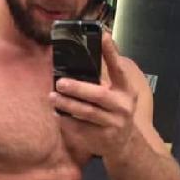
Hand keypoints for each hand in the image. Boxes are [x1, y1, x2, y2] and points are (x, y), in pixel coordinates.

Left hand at [50, 32, 137, 159]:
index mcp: (126, 91)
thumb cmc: (115, 112)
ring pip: (87, 113)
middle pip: (99, 95)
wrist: (123, 144)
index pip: (118, 69)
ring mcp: (113, 124)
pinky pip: (81, 128)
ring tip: (53, 97)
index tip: (102, 35)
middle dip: (78, 88)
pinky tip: (58, 114)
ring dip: (68, 105)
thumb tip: (80, 58)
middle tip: (60, 82)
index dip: (111, 53)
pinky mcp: (102, 138)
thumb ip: (104, 79)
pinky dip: (68, 120)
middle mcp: (122, 107)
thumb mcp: (117, 94)